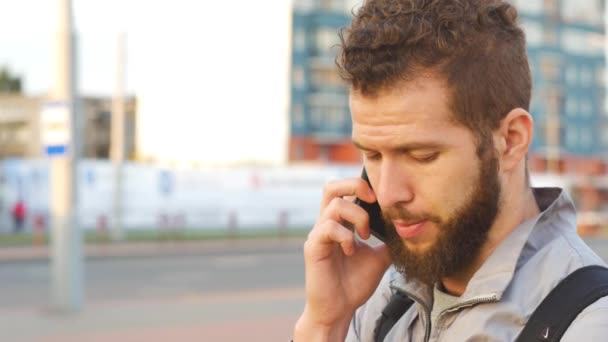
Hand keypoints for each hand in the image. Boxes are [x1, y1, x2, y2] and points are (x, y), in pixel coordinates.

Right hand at [294, 178, 391, 340]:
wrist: (339, 310)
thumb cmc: (354, 284)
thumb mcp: (378, 257)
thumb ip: (387, 241)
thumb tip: (406, 229)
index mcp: (340, 223)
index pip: (344, 189)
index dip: (361, 185)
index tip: (380, 199)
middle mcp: (326, 224)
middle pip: (331, 186)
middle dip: (354, 186)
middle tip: (372, 200)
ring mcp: (318, 234)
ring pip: (334, 205)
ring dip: (357, 217)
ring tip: (365, 236)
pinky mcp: (313, 247)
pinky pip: (327, 228)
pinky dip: (345, 236)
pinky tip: (351, 250)